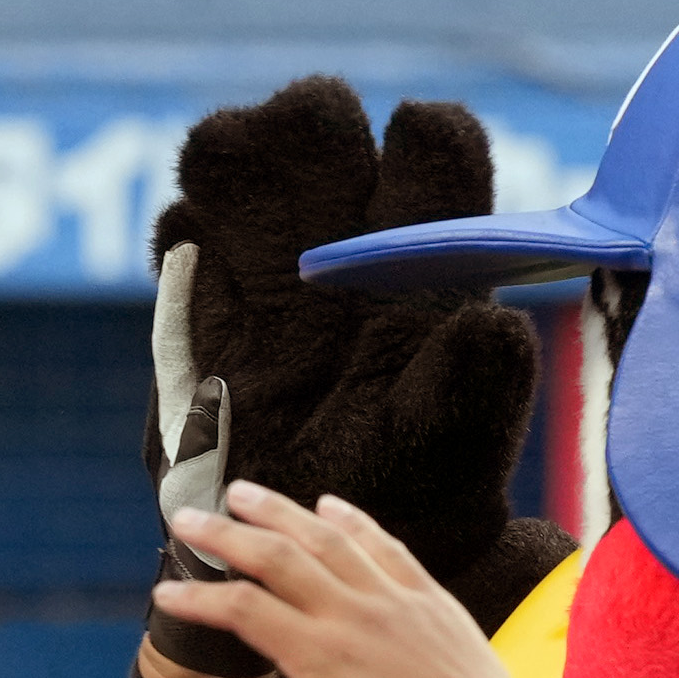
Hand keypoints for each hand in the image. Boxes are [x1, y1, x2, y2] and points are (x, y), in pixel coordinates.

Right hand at [140, 80, 539, 589]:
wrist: (298, 549)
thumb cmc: (400, 498)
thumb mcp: (445, 457)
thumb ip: (469, 391)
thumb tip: (495, 325)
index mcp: (423, 266)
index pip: (435, 161)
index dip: (428, 139)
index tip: (416, 128)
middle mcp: (345, 250)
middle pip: (326, 139)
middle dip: (309, 129)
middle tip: (296, 135)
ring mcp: (268, 268)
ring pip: (246, 171)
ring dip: (237, 162)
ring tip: (229, 171)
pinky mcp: (201, 299)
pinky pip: (183, 236)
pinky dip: (184, 231)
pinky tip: (194, 252)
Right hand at [154, 482, 524, 677]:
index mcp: (321, 655)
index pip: (243, 611)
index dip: (198, 599)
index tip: (166, 595)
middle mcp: (353, 613)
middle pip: (278, 556)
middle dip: (225, 534)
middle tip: (187, 519)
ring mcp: (393, 598)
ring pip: (327, 537)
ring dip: (281, 511)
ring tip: (244, 494)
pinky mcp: (426, 597)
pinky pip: (383, 544)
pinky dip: (352, 520)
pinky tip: (329, 505)